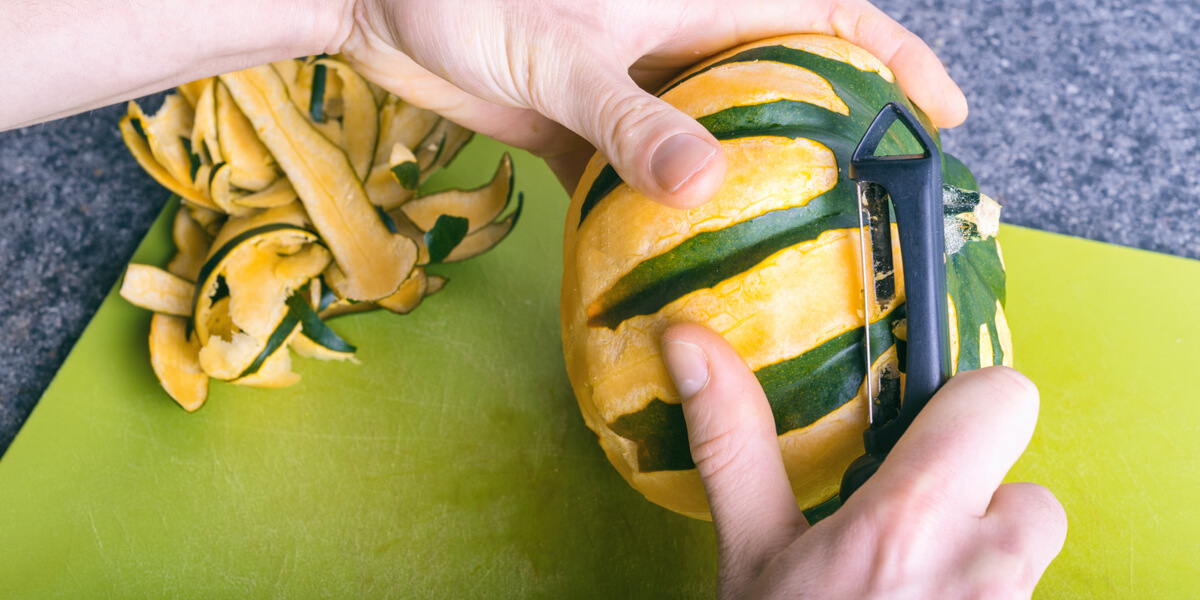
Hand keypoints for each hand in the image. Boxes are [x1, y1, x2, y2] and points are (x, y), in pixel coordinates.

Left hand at [339, 0, 967, 203]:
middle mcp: (676, 43)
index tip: (944, 111)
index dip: (892, 55)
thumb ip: (630, 118)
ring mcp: (634, 91)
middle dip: (835, 136)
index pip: (824, 16)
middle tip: (879, 209)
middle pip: (780, 87)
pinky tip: (684, 268)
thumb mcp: (560, 54)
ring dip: (750, 190)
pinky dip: (661, 220)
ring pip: (714, 141)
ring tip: (797, 255)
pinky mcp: (585, 133)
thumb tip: (702, 188)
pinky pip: (641, 180)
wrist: (375, 4)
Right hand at [660, 322, 1066, 598]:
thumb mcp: (750, 555)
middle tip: (906, 538)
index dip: (965, 407)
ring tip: (907, 596)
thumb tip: (688, 338)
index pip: (1003, 398)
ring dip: (981, 568)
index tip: (919, 435)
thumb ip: (735, 441)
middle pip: (1028, 493)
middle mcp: (987, 569)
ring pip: (1027, 561)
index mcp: (912, 520)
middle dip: (978, 506)